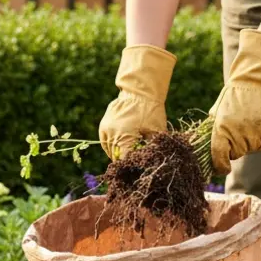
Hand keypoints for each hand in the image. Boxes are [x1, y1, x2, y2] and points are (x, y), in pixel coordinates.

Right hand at [99, 45, 175, 159]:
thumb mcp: (156, 131)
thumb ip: (152, 147)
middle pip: (116, 157)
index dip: (132, 166)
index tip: (138, 169)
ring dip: (118, 154)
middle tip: (135, 164)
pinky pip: (105, 142)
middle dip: (125, 161)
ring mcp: (106, 130)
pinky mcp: (103, 126)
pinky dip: (112, 147)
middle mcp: (112, 134)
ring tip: (128, 156)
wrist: (139, 91)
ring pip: (109, 151)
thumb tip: (153, 161)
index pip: (125, 160)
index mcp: (124, 137)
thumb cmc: (151, 111)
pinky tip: (120, 149)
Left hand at [209, 29, 260, 174]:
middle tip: (240, 126)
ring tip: (252, 120)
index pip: (219, 156)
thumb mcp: (218, 111)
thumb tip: (212, 146)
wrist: (256, 79)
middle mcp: (238, 134)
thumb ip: (215, 129)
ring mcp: (256, 134)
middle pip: (237, 153)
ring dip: (251, 140)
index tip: (222, 169)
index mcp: (222, 129)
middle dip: (237, 145)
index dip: (220, 166)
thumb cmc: (234, 94)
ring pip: (252, 149)